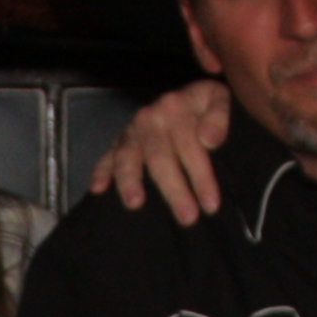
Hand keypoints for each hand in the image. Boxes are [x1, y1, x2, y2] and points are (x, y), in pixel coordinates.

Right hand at [89, 80, 232, 223]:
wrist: (185, 97)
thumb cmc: (204, 105)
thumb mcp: (218, 98)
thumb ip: (218, 116)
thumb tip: (209, 140)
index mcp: (175, 107)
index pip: (190, 146)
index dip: (201, 177)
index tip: (211, 205)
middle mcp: (149, 118)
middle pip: (160, 158)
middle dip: (174, 190)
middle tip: (187, 219)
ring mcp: (131, 132)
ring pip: (128, 158)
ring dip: (130, 181)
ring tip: (135, 204)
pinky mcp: (119, 142)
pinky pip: (107, 157)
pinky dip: (101, 172)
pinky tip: (98, 190)